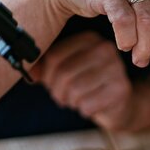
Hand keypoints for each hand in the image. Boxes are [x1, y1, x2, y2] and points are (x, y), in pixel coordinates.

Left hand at [31, 31, 149, 131]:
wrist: (120, 104)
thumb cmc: (88, 84)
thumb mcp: (65, 71)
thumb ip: (44, 67)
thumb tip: (27, 71)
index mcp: (89, 39)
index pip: (55, 57)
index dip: (47, 76)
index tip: (49, 84)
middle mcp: (105, 49)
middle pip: (64, 74)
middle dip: (57, 91)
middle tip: (60, 97)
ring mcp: (117, 69)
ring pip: (75, 90)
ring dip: (70, 101)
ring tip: (74, 102)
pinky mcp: (121, 90)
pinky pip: (88, 104)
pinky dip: (83, 110)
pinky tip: (89, 107)